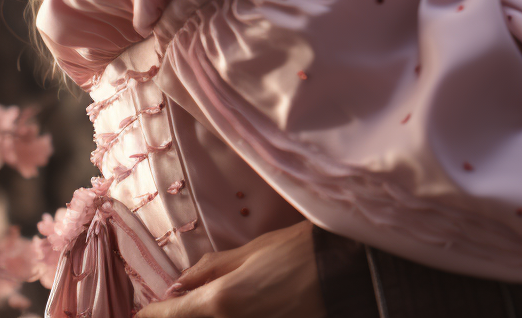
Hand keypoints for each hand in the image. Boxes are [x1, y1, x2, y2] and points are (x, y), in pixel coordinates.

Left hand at [137, 221, 323, 317]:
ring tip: (195, 305)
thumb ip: (212, 268)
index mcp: (220, 301)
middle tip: (168, 307)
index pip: (169, 315)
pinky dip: (221, 317)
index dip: (150, 314)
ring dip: (198, 316)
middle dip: (173, 316)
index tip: (139, 313)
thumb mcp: (253, 249)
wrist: (343, 274)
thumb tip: (180, 283)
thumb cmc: (300, 251)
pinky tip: (225, 307)